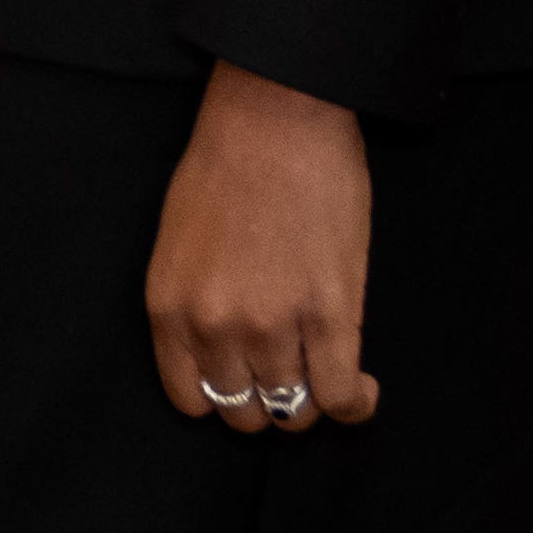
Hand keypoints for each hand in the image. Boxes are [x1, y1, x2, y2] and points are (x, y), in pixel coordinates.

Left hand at [148, 59, 380, 430]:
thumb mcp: (179, 242)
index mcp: (169, 307)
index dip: (223, 395)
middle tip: (291, 375)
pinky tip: (364, 390)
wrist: (275, 120)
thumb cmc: (226, 167)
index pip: (190, 399)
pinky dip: (356, 404)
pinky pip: (341, 397)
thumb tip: (222, 348)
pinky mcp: (331, 317)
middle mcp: (214, 326)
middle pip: (244, 412)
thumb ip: (193, 302)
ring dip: (312, 401)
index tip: (246, 382)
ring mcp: (272, 326)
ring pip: (294, 411)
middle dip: (268, 401)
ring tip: (328, 376)